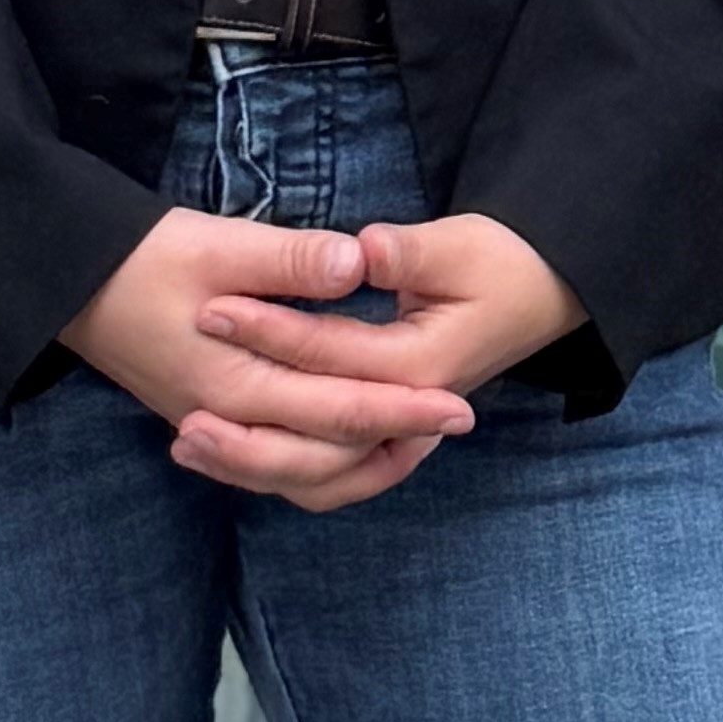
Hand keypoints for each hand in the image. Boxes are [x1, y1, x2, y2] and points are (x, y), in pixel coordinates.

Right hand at [63, 209, 473, 515]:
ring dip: (361, 464)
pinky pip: (274, 467)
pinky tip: (346, 443)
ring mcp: (217, 428)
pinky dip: (318, 465)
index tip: (459, 404)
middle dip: (396, 441)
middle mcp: (230, 421)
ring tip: (412, 439)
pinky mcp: (209, 421)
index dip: (404, 409)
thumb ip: (292, 260)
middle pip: (327, 459)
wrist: (74, 284)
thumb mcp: (219, 244)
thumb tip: (359, 262)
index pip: (340, 410)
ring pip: (300, 477)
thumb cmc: (146, 257)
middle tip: (454, 421)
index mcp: (239, 382)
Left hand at [173, 211, 589, 497]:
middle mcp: (405, 416)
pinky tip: (235, 454)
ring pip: (320, 476)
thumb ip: (407, 252)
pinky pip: (330, 474)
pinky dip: (282, 472)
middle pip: (315, 442)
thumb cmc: (502, 264)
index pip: (328, 356)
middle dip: (244, 431)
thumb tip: (361, 249)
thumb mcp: (459, 245)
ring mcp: (398, 433)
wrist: (541, 292)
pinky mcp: (388, 434)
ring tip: (189, 446)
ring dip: (255, 466)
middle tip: (181, 415)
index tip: (211, 309)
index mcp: (419, 369)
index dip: (267, 331)